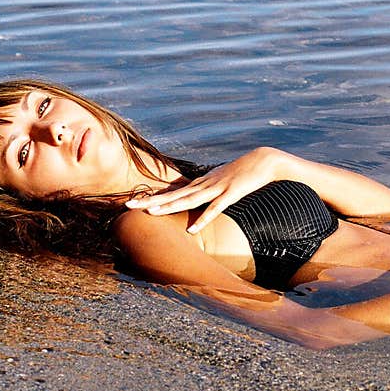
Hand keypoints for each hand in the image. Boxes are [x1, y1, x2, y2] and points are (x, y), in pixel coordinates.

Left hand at [124, 147, 286, 232]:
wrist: (262, 161)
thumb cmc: (241, 173)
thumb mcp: (220, 182)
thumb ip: (208, 191)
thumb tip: (197, 200)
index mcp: (199, 184)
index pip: (170, 193)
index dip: (150, 198)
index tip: (131, 203)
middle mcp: (202, 185)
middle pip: (172, 195)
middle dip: (149, 201)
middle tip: (127, 206)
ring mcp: (215, 188)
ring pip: (188, 200)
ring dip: (169, 207)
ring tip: (150, 213)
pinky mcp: (230, 194)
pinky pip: (215, 209)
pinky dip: (203, 219)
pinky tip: (192, 229)